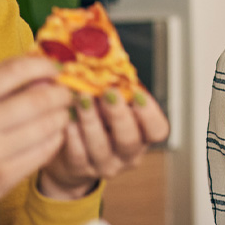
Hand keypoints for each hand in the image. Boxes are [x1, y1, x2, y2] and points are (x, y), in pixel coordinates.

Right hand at [0, 56, 71, 215]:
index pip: (15, 70)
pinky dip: (57, 138)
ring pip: (48, 126)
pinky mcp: (5, 176)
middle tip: (66, 93)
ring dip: (62, 116)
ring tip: (61, 113)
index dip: (43, 65)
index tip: (55, 67)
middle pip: (39, 99)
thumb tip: (42, 72)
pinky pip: (46, 151)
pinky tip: (53, 134)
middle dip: (61, 93)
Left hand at [38, 87, 170, 199]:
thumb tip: (106, 54)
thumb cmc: (98, 120)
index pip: (157, 130)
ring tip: (81, 98)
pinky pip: (77, 154)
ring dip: (91, 120)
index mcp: (143, 135)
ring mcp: (105, 165)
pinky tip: (67, 117)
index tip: (137, 93)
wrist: (72, 157)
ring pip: (101, 147)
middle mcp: (128, 154)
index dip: (150, 113)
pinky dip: (72, 135)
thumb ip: (117, 88)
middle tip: (108, 92)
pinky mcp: (81, 170)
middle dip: (118, 114)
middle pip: (129, 139)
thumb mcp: (113, 105)